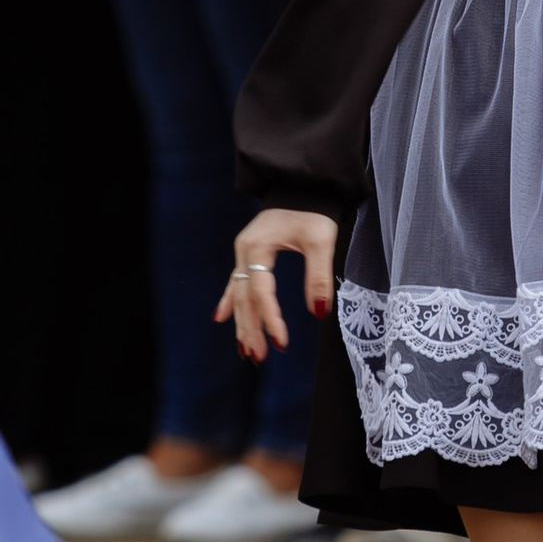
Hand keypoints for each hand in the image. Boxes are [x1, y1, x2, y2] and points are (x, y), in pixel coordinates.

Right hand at [218, 208, 337, 358]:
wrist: (304, 184)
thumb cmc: (314, 210)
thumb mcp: (321, 240)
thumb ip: (319, 276)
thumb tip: (320, 312)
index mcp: (257, 247)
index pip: (261, 292)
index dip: (270, 319)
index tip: (281, 342)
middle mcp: (244, 252)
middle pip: (245, 298)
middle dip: (251, 329)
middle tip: (258, 357)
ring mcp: (244, 254)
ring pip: (240, 295)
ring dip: (242, 323)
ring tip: (246, 351)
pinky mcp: (250, 255)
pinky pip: (237, 284)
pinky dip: (230, 303)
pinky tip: (221, 319)